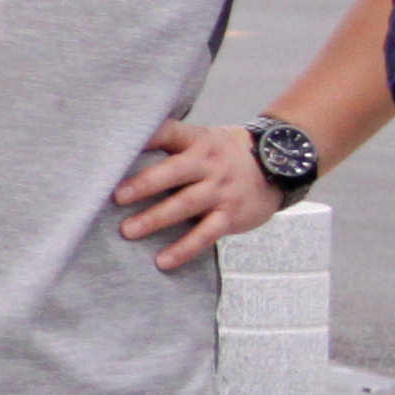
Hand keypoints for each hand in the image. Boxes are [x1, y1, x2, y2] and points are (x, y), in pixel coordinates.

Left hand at [114, 118, 279, 271]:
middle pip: (174, 172)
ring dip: (156, 218)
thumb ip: (171, 144)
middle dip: (144, 184)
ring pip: (186, 204)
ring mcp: (221, 190)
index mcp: (198, 140)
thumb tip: (121, 154)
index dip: (147, 137)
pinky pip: (206, 234)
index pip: (170, 132)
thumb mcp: (203, 140)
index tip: (118, 145)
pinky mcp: (231, 215)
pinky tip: (163, 261)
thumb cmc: (224, 155)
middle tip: (115, 196)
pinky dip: (184, 249)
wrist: (279, 167)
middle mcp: (210, 163)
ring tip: (128, 231)